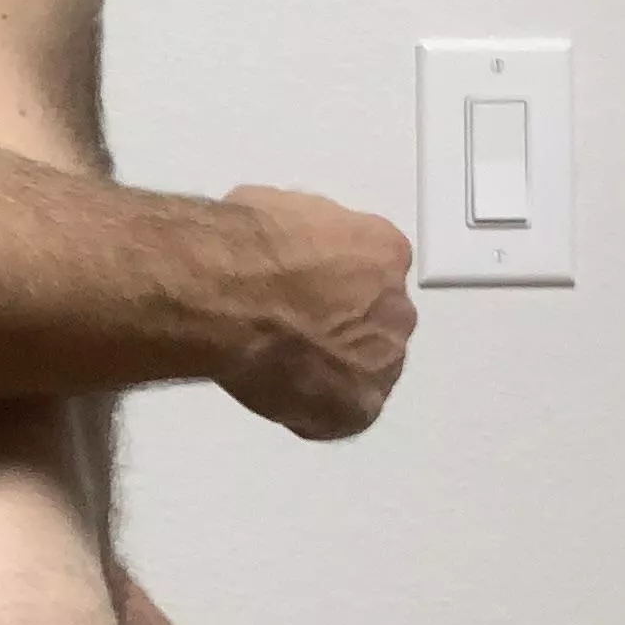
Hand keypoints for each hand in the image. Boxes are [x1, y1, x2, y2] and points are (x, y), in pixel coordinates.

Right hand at [215, 186, 417, 440]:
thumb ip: (298, 238)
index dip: (330, 287)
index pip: (368, 275)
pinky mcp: (358, 409)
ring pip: (361, 372)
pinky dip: (306, 410)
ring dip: (329, 371)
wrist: (228, 295)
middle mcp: (397, 307)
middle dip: (339, 331)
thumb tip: (277, 248)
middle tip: (289, 332)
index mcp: (384, 251)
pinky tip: (271, 390)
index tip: (299, 294)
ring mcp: (383, 361)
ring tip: (277, 367)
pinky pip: (334, 415)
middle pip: (374, 324)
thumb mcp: (274, 208)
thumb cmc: (245, 248)